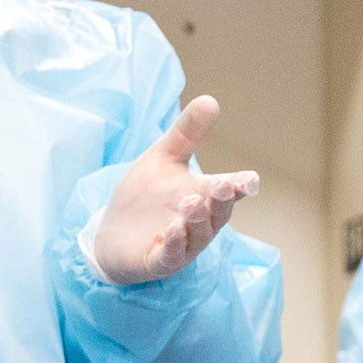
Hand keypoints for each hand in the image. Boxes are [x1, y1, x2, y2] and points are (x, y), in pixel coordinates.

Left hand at [90, 96, 259, 283]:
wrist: (112, 233)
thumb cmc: (145, 195)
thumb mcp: (163, 157)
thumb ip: (187, 133)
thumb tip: (210, 100)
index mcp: (204, 196)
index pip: (229, 191)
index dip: (241, 186)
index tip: (251, 180)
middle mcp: (200, 223)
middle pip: (218, 214)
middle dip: (221, 201)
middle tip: (224, 185)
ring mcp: (182, 245)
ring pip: (198, 236)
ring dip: (197, 220)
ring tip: (191, 203)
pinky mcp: (159, 262)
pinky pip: (172, 255)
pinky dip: (175, 244)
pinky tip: (173, 229)